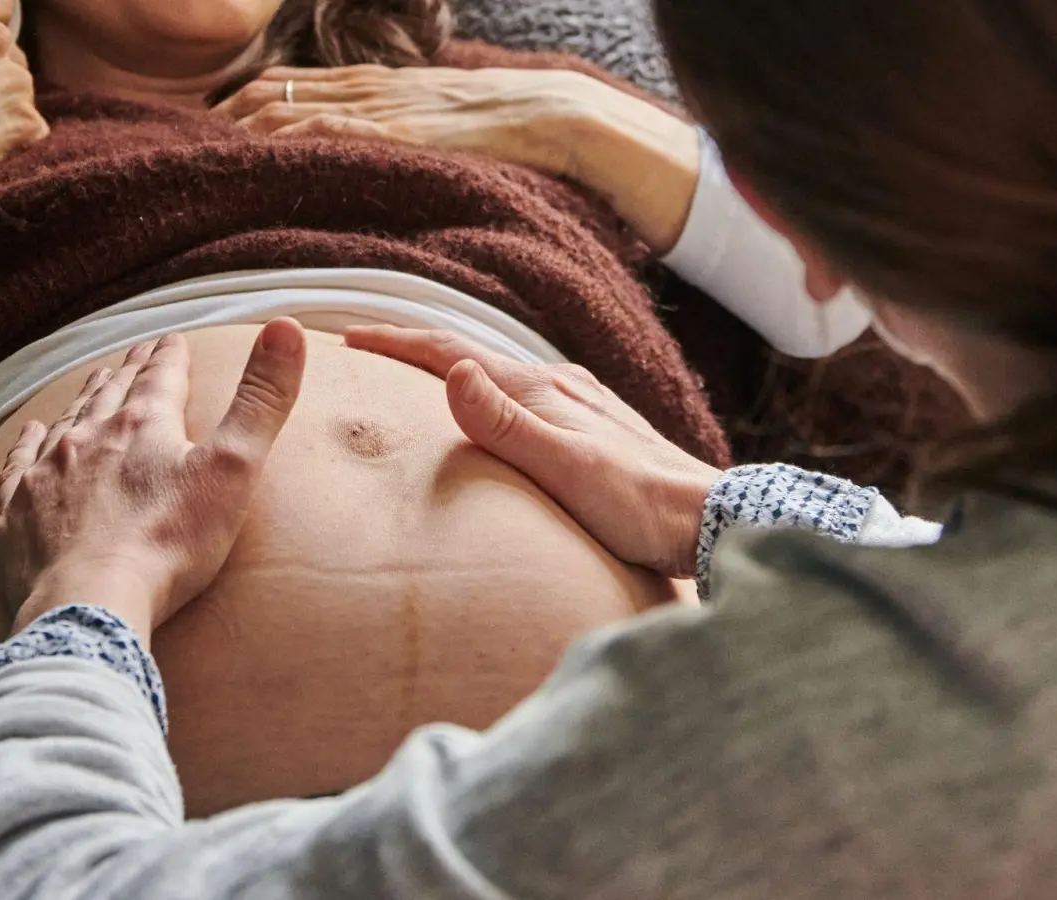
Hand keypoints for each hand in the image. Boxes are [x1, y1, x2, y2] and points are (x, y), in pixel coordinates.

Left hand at [0, 320, 307, 636]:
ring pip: (69, 420)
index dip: (171, 356)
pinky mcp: (17, 511)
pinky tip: (32, 433)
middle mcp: (90, 437)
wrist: (90, 603)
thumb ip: (261, 400)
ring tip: (96, 383)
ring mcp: (48, 472)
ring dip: (85, 399)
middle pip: (113, 393)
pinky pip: (20, 463)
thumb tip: (286, 327)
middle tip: (138, 355)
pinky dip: (28, 443)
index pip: (161, 377)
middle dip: (130, 372)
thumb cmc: (169, 544)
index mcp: (144, 425)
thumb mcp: (233, 468)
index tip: (174, 340)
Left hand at [216, 65, 590, 172]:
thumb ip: (387, 122)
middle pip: (271, 95)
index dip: (237, 102)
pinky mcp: (393, 134)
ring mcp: (375, 109)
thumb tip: (358, 149)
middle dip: (225, 120)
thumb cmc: (488, 119)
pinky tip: (260, 163)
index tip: (202, 127)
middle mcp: (361, 88)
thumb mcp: (425, 113)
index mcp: (367, 82)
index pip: (283, 84)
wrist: (539, 109)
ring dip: (244, 136)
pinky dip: (289, 147)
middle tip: (184, 148)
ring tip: (206, 162)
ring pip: (290, 113)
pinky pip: (328, 135)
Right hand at [344, 326, 721, 576]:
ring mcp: (580, 403)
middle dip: (415, 348)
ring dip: (451, 368)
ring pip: (499, 373)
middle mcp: (558, 385)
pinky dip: (488, 391)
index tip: (346, 338)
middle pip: (471, 355)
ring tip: (418, 375)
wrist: (710, 520)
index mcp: (541, 391)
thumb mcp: (565, 469)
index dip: (397, 343)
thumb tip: (455, 371)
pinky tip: (497, 409)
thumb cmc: (639, 507)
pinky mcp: (596, 426)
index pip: (452, 354)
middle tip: (367, 348)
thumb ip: (507, 424)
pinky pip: (524, 395)